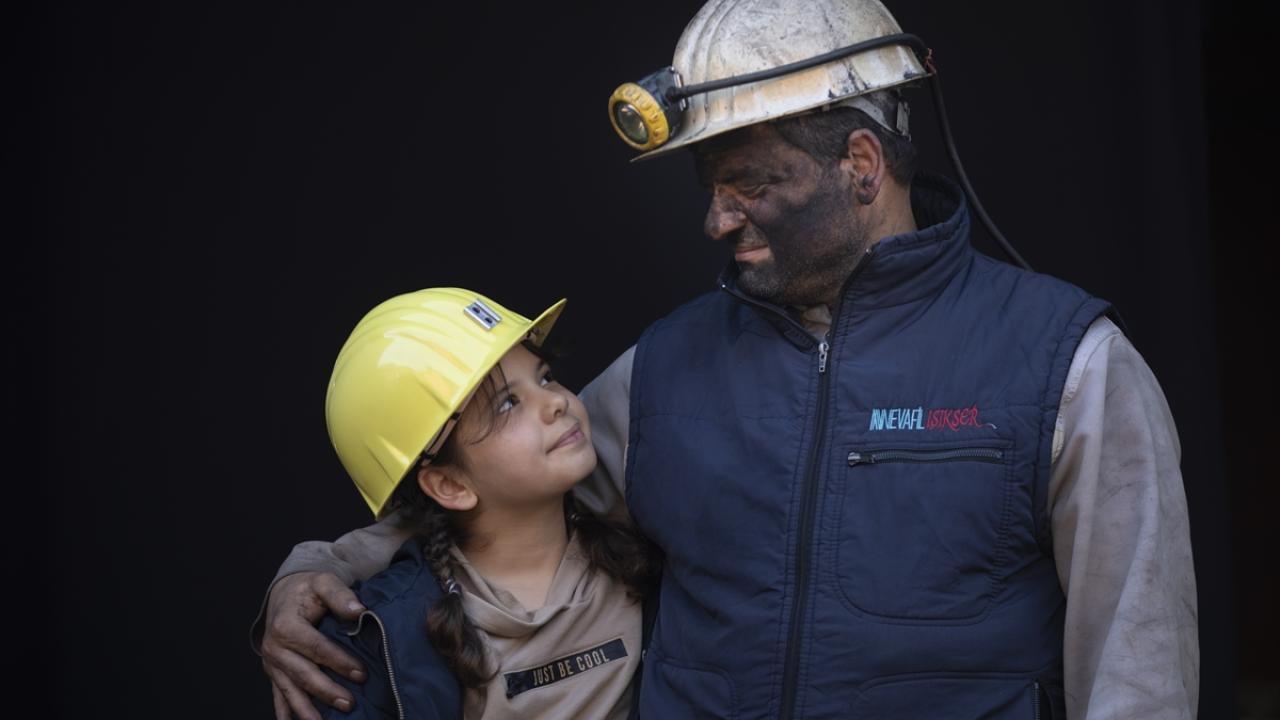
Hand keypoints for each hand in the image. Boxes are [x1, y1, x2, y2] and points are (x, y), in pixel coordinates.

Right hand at [261, 572, 367, 719]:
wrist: (283, 593)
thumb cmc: (307, 589)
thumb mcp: (324, 582)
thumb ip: (340, 595)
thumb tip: (359, 611)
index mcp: (286, 625)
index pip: (316, 648)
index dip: (339, 662)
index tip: (361, 674)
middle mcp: (274, 647)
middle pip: (303, 674)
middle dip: (326, 691)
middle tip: (350, 704)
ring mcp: (272, 663)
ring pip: (290, 690)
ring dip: (306, 710)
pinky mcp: (273, 672)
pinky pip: (278, 696)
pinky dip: (286, 712)